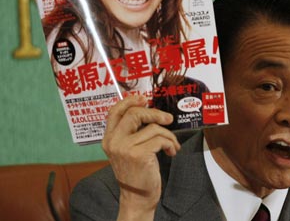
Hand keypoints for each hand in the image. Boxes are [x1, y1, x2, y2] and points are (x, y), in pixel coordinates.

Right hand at [102, 95, 180, 219]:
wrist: (137, 198)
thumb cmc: (137, 172)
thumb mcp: (128, 149)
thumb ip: (132, 132)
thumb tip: (149, 111)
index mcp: (109, 138)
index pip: (115, 111)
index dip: (130, 101)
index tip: (144, 99)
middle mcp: (113, 141)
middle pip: (135, 113)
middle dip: (155, 113)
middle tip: (168, 119)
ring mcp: (124, 148)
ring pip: (153, 127)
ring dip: (168, 135)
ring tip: (172, 144)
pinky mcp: (138, 154)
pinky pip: (160, 139)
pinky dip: (170, 143)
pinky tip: (171, 151)